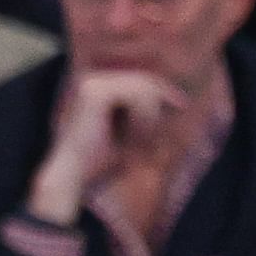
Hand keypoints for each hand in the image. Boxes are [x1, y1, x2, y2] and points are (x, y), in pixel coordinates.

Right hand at [30, 70, 183, 223]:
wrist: (74, 177)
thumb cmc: (101, 160)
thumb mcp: (133, 133)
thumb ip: (148, 114)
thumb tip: (178, 102)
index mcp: (96, 88)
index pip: (138, 78)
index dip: (163, 89)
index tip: (181, 105)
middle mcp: (91, 81)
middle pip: (143, 78)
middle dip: (162, 98)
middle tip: (168, 122)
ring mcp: (90, 84)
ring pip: (143, 85)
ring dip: (151, 114)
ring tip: (143, 139)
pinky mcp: (94, 93)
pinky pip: (137, 94)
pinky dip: (144, 116)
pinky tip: (137, 135)